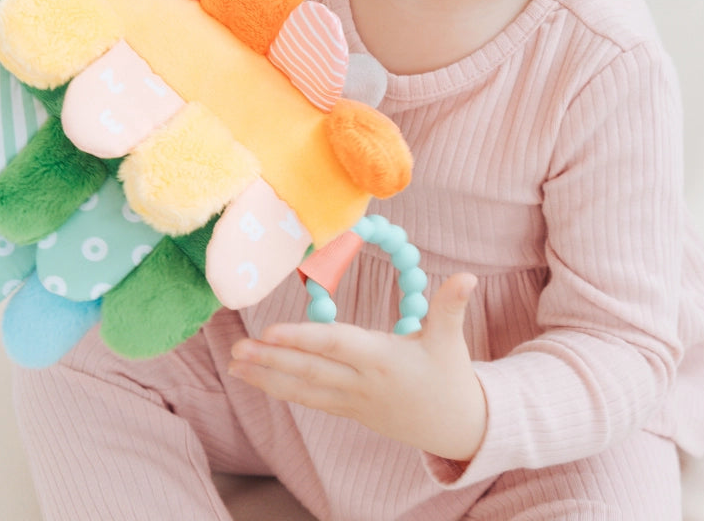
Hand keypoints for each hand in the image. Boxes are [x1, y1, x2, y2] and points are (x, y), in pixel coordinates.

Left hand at [228, 273, 486, 461]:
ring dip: (266, 378)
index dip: (302, 339)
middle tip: (235, 350)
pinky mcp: (349, 411)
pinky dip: (283, 389)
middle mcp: (361, 384)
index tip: (269, 333)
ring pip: (303, 390)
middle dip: (270, 361)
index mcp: (382, 360)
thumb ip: (451, 305)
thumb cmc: (451, 376)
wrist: (456, 428)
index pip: (335, 346)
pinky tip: (259, 379)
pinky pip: (310, 399)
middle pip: (309, 372)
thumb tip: (468, 276)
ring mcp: (352, 402)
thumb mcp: (451, 339)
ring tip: (235, 365)